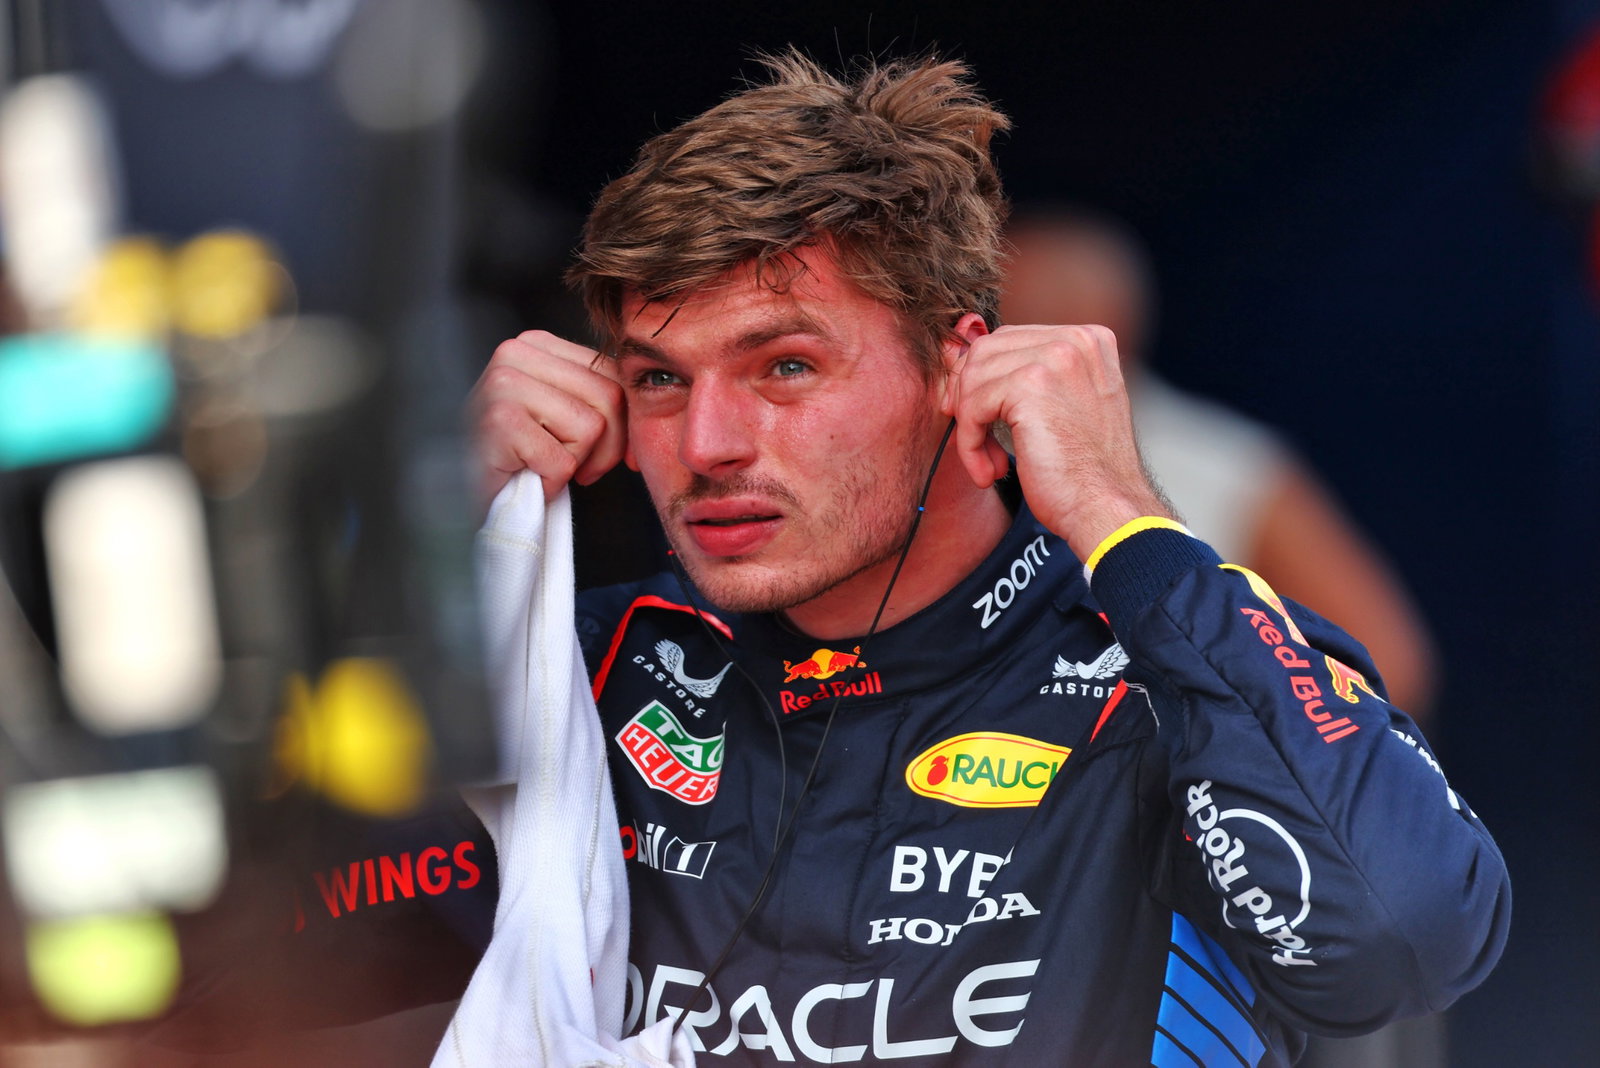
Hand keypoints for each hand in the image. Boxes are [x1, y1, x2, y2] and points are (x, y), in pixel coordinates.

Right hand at [469, 330, 627, 506]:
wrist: (457, 496)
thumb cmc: (515, 457)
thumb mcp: (559, 412)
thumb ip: (596, 396)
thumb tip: (653, 399)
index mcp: (536, 343)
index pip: (612, 374)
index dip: (623, 423)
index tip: (608, 453)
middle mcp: (516, 353)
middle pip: (609, 399)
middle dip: (606, 448)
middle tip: (578, 469)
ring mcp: (503, 384)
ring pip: (591, 429)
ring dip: (575, 465)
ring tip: (542, 467)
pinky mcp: (498, 422)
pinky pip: (562, 461)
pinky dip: (550, 483)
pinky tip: (524, 477)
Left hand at [941, 323, 1174, 558]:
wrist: (1107, 508)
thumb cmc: (1085, 472)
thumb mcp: (1066, 408)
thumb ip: (1034, 380)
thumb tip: (963, 362)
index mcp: (1088, 340)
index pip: (1010, 340)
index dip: (983, 380)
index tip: (976, 418)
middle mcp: (1075, 340)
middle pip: (986, 350)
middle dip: (967, 396)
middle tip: (972, 439)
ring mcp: (1055, 358)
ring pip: (973, 377)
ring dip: (968, 425)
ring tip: (988, 463)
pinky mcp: (1030, 385)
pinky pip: (972, 406)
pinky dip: (969, 443)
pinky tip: (989, 472)